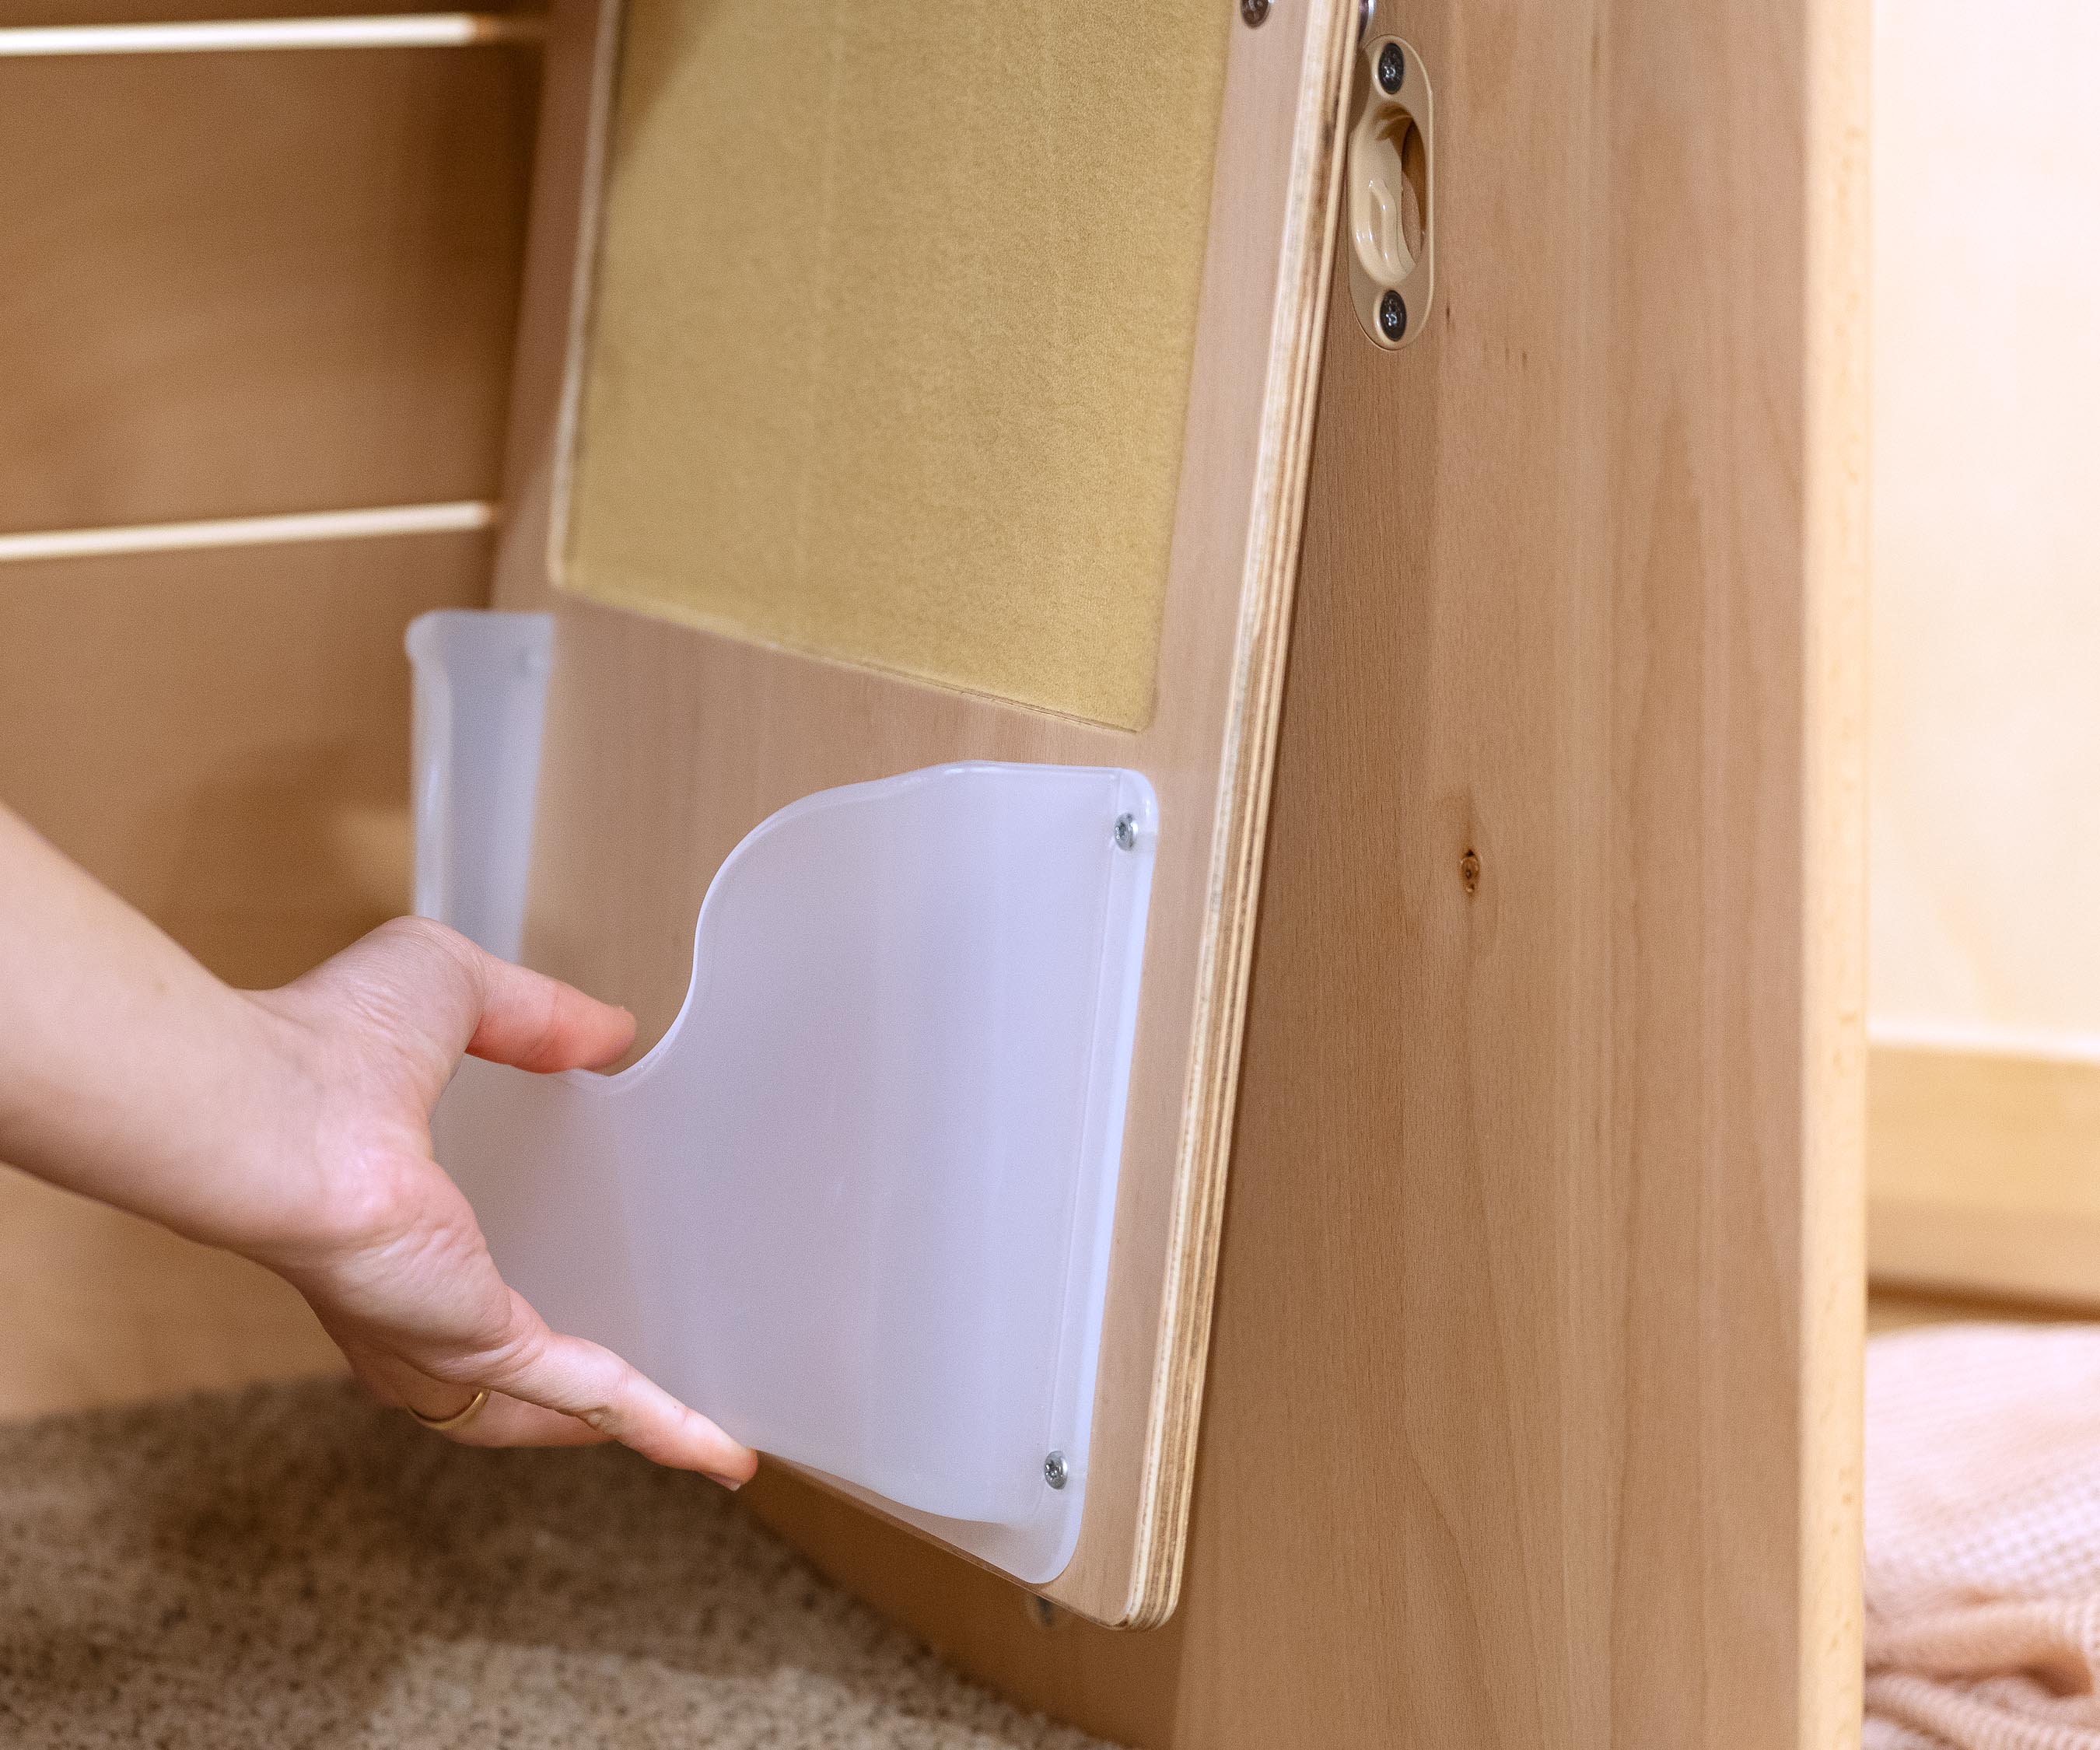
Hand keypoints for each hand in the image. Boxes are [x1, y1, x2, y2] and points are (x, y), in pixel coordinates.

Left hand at [239, 917, 755, 1486]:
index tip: (571, 1271)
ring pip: (542, 1405)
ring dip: (621, 1422)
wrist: (270, 1109)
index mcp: (385, 1218)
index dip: (508, 1284)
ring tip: (694, 1435)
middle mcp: (403, 1297)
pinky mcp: (479, 1347)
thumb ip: (533, 1011)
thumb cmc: (316, 1044)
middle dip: (559, 1392)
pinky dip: (658, 1421)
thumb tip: (607, 1032)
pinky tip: (717, 1446)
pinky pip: (587, 1392)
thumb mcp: (450, 990)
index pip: (450, 1277)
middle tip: (642, 1387)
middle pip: (488, 1375)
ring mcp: (439, 1334)